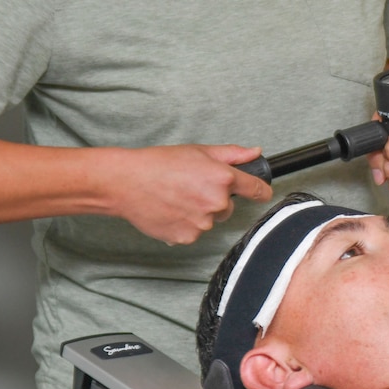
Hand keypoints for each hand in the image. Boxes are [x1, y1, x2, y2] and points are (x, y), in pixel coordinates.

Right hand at [93, 143, 270, 243]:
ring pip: (210, 221)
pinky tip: (170, 211)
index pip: (256, 190)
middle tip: (191, 187)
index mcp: (222, 178)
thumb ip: (232, 154)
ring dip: (199, 213)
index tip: (262, 192)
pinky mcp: (187, 237)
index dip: (261, 191)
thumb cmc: (160, 163)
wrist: (127, 183)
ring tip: (176, 198)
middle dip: (215, 199)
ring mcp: (202, 223)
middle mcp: (216, 202)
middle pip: (228, 207)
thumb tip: (255, 153)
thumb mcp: (198, 151)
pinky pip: (193, 233)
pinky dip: (184, 225)